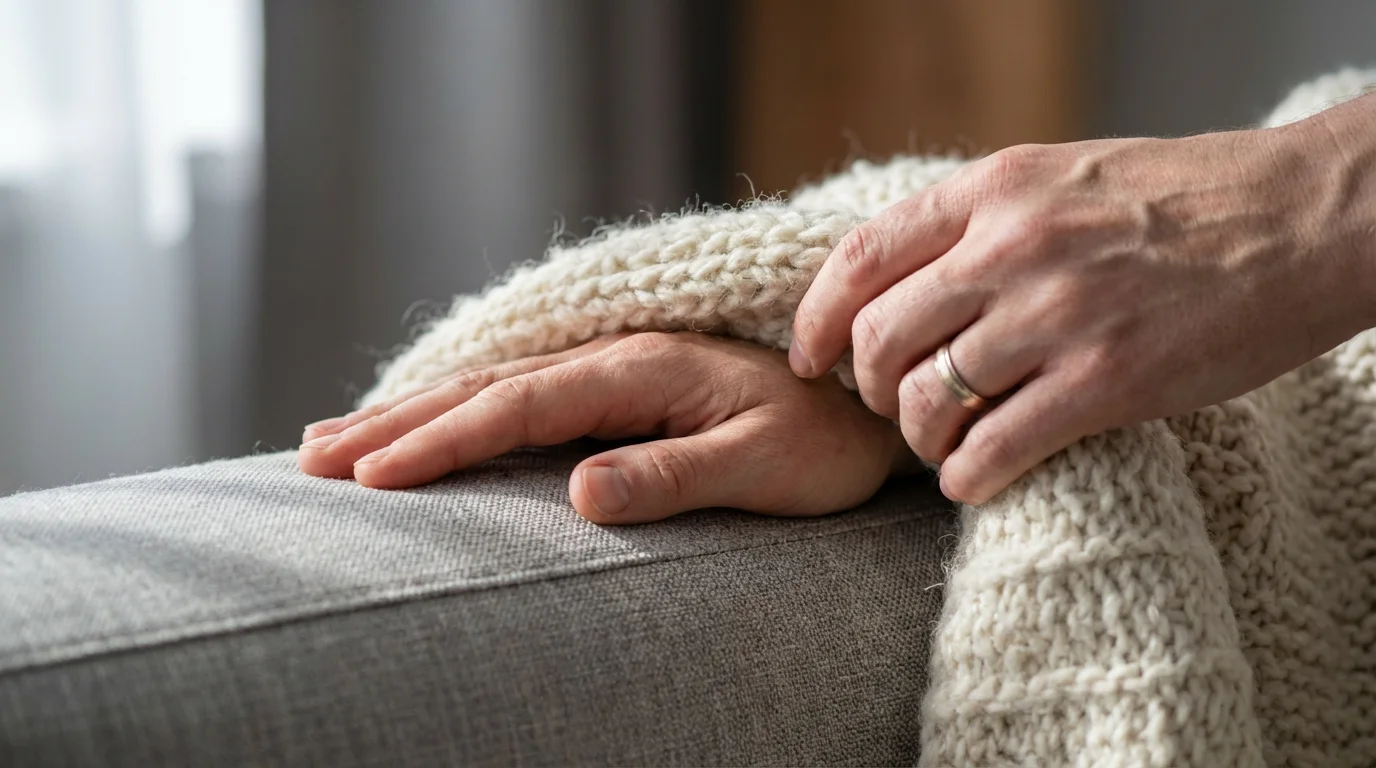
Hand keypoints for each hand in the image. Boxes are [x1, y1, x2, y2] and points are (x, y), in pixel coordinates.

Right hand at [298, 332, 909, 523]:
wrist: (859, 407)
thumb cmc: (820, 441)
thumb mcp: (759, 465)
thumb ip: (672, 475)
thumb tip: (578, 494)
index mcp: (638, 370)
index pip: (518, 406)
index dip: (442, 440)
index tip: (372, 476)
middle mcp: (612, 359)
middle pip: (484, 388)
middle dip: (396, 422)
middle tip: (311, 456)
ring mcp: (609, 371)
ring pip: (491, 388)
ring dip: (413, 413)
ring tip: (337, 439)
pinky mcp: (614, 390)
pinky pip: (519, 400)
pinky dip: (459, 413)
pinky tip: (427, 430)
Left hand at [790, 114, 1374, 504]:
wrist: (1300, 219)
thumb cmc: (1180, 200)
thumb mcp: (1060, 176)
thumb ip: (980, 219)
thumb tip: (901, 279)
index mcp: (995, 189)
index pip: (860, 259)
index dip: (817, 319)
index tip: (810, 356)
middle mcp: (1013, 247)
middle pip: (881, 339)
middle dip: (869, 389)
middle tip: (891, 407)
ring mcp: (1058, 316)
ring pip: (929, 401)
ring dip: (920, 439)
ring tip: (943, 445)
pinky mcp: (1107, 381)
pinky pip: (995, 448)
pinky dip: (967, 477)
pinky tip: (975, 479)